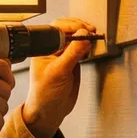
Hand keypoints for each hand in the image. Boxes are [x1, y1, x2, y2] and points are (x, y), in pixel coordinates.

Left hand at [21, 17, 95, 137]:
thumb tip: (83, 36)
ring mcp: (63, 55)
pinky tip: (91, 47)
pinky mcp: (72, 62)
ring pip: (76, 39)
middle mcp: (52, 50)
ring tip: (93, 38)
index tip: (84, 30)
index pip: (57, 29)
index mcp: (43, 49)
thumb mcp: (59, 72)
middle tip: (91, 31)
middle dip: (80, 28)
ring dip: (85, 37)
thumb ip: (72, 53)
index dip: (72, 26)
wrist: (50, 111)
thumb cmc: (44, 95)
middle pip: (68, 30)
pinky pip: (81, 49)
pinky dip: (88, 46)